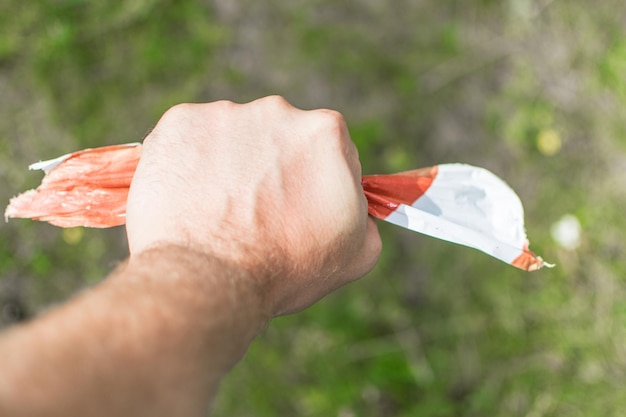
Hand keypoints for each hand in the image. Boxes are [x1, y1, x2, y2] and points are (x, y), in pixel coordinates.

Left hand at [126, 96, 380, 315]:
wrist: (208, 280)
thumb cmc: (284, 269)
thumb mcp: (356, 252)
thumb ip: (367, 216)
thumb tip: (362, 209)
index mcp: (325, 132)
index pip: (326, 148)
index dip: (313, 180)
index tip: (297, 206)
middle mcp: (276, 110)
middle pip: (277, 137)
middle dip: (270, 167)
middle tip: (255, 212)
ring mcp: (224, 114)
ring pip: (231, 137)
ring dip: (228, 165)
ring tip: (218, 212)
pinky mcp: (179, 123)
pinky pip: (189, 140)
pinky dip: (189, 163)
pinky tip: (190, 200)